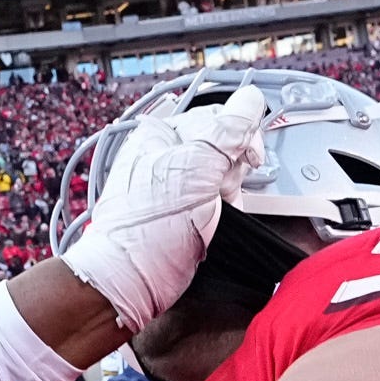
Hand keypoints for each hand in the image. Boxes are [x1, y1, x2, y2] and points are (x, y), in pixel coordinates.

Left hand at [61, 85, 272, 330]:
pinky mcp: (186, 210)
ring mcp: (178, 184)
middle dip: (231, 166)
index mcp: (162, 133)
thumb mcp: (195, 166)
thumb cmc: (147, 227)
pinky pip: (219, 198)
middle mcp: (168, 155)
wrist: (129, 281)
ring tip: (212, 207)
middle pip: (227, 143)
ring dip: (230, 190)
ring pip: (226, 172)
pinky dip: (225, 208)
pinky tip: (216, 218)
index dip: (241, 132)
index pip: (219, 114)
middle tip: (217, 188)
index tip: (248, 154)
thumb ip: (228, 130)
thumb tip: (250, 99)